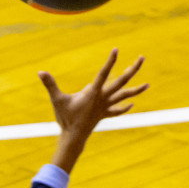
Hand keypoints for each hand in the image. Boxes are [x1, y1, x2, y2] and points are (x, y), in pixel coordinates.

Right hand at [39, 49, 146, 172]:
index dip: (110, 61)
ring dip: (136, 90)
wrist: (74, 137)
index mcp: (94, 92)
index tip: (116, 49)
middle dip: (133, 69)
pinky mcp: (104, 114)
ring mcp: (105, 107)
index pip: (104, 73)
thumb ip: (50, 85)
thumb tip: (40, 72)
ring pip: (124, 96)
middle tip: (142, 58)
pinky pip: (117, 110)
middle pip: (122, 81)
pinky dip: (125, 107)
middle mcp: (103, 98)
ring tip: (148, 84)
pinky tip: (132, 104)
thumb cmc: (65, 118)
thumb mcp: (57, 100)